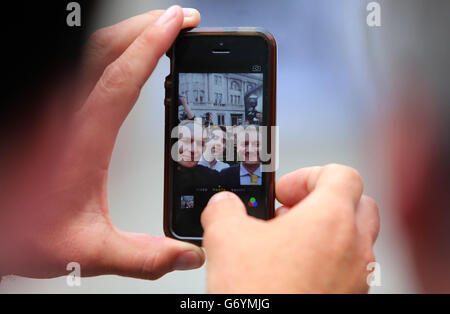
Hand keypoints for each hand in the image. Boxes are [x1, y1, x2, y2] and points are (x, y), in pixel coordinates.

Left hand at [0, 6, 203, 279]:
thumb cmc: (24, 233)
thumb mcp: (88, 252)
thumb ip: (143, 256)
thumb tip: (187, 256)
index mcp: (81, 141)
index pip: (120, 79)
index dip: (151, 46)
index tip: (178, 24)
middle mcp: (66, 117)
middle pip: (104, 50)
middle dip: (145, 26)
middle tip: (179, 19)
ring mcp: (57, 111)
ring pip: (91, 53)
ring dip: (127, 34)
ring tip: (159, 30)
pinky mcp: (54, 114)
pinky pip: (83, 68)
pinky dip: (111, 52)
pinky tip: (125, 58)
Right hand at [201, 164, 379, 292]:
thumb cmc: (262, 295)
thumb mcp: (225, 239)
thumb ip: (223, 209)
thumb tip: (222, 205)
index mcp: (331, 219)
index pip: (340, 174)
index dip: (308, 175)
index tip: (283, 192)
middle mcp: (354, 247)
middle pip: (356, 203)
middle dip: (321, 202)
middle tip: (288, 214)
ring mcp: (357, 277)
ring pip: (355, 238)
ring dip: (324, 233)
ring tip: (287, 245)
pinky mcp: (349, 299)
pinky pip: (347, 269)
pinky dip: (326, 262)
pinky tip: (292, 274)